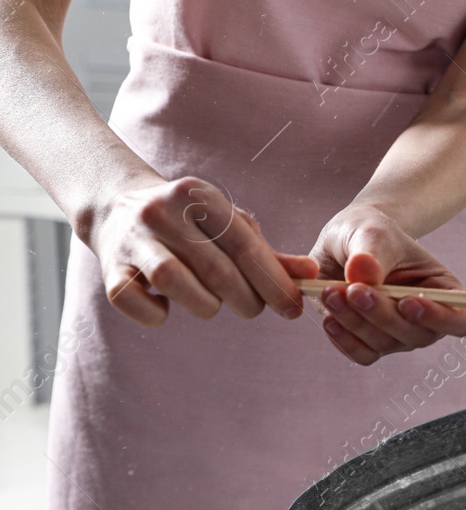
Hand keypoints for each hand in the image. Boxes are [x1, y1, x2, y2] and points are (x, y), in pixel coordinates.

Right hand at [83, 175, 314, 325]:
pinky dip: (155, 314)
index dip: (274, 282)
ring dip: (204, 306)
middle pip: (216, 269)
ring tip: (212, 305)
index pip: (245, 246)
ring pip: (175, 282)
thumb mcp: (228, 225)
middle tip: (254, 308)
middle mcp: (161, 212)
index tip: (292, 308)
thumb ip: (269, 254)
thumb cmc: (190, 223)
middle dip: (246, 300)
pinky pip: (132, 300)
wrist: (115, 206)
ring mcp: (132, 238)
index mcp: (197, 196)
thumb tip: (311, 274)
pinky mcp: (109, 266)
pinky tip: (167, 306)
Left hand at [308, 203, 465, 365]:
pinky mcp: (368, 342)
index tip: (407, 300)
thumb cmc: (371, 233)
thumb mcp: (373, 231)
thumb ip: (371, 252)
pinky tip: (330, 317)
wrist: (347, 240)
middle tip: (353, 289)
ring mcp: (398, 335)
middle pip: (417, 336)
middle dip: (383, 315)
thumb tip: (363, 275)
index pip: (464, 321)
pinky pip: (362, 354)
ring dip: (356, 323)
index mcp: (444, 291)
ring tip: (330, 292)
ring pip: (385, 345)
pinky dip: (344, 340)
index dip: (442, 319)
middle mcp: (426, 320)